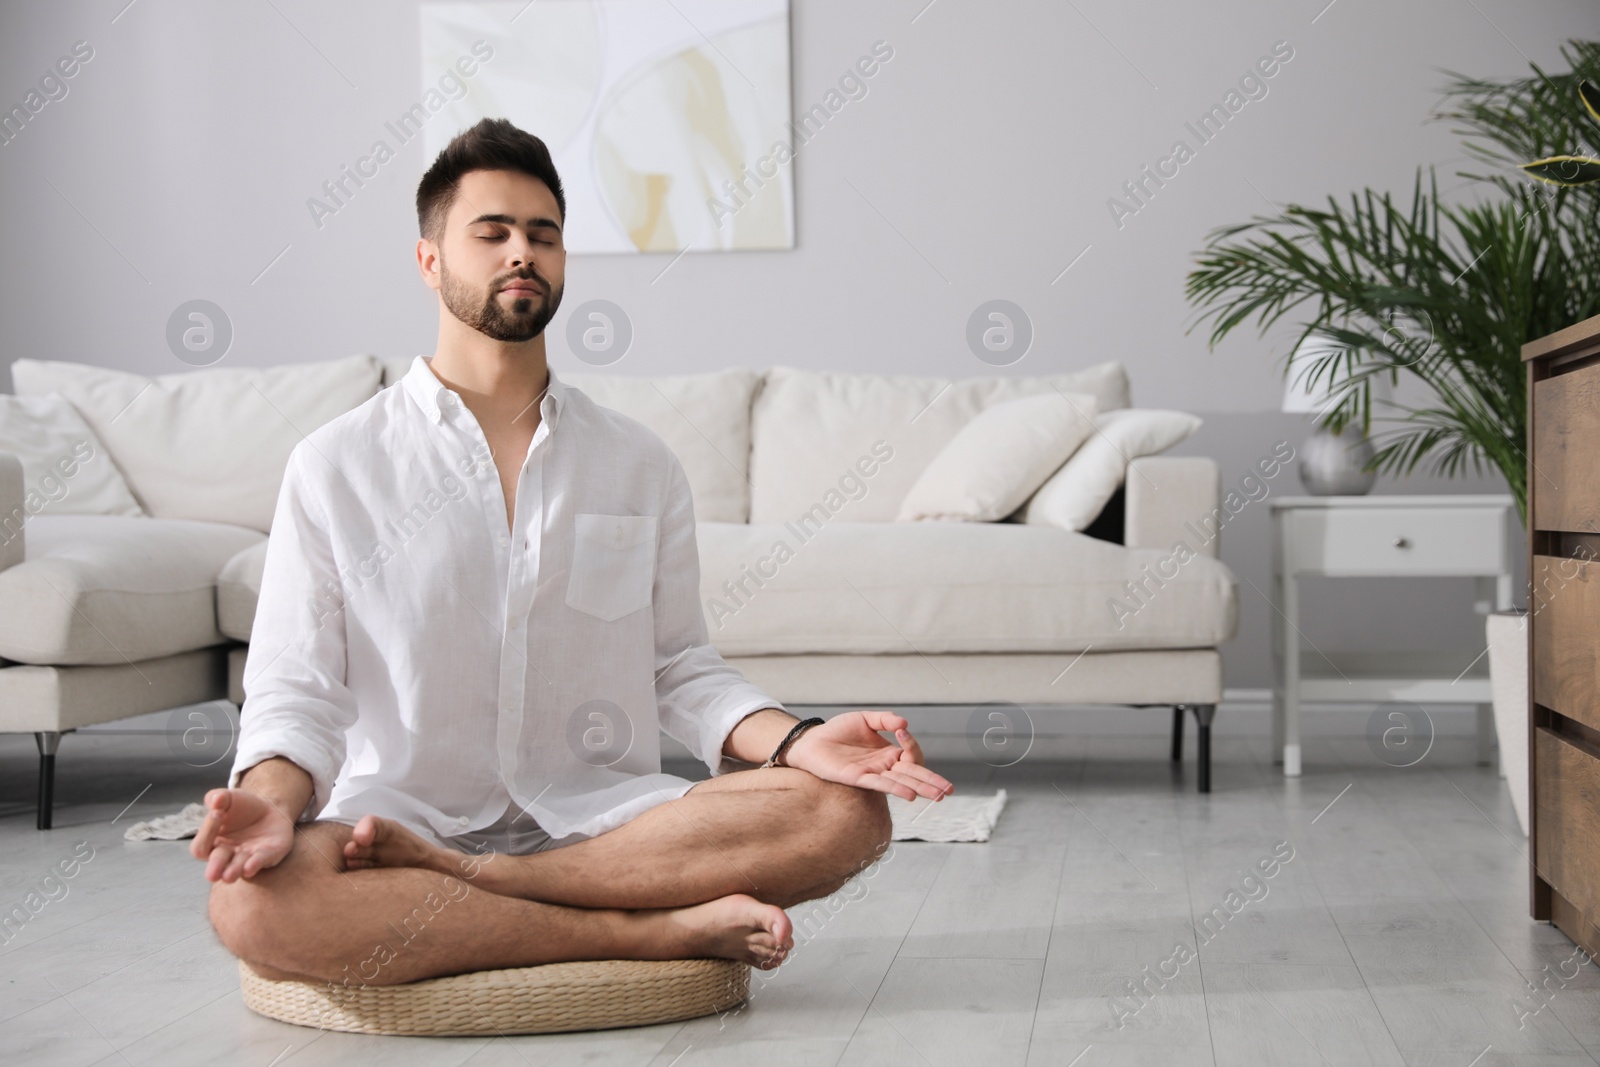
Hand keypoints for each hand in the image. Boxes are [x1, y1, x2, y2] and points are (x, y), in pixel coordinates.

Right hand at [190, 787, 295, 882]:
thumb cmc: (243, 807)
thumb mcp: (228, 798)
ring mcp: (248, 857)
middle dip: (215, 868)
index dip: (207, 831)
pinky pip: (261, 861)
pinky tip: (250, 867)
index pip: (201, 846)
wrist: (271, 808)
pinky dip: (255, 864)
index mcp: (212, 844)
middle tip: (212, 874)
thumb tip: (215, 800)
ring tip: (228, 876)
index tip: (218, 812)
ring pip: (238, 868)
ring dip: (233, 871)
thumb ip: (217, 797)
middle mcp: (228, 855)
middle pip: (217, 864)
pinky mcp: (269, 855)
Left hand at [781, 711, 953, 801]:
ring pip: (902, 782)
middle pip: (914, 774)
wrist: (813, 741)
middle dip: (932, 782)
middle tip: (949, 790)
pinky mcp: (858, 779)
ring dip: (920, 788)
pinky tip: (910, 794)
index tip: (902, 730)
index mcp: (889, 753)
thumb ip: (885, 719)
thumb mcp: (865, 719)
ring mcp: (873, 774)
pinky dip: (896, 789)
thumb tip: (905, 723)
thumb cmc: (838, 731)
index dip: (912, 744)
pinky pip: (881, 785)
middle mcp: (884, 766)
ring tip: (938, 795)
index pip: (912, 754)